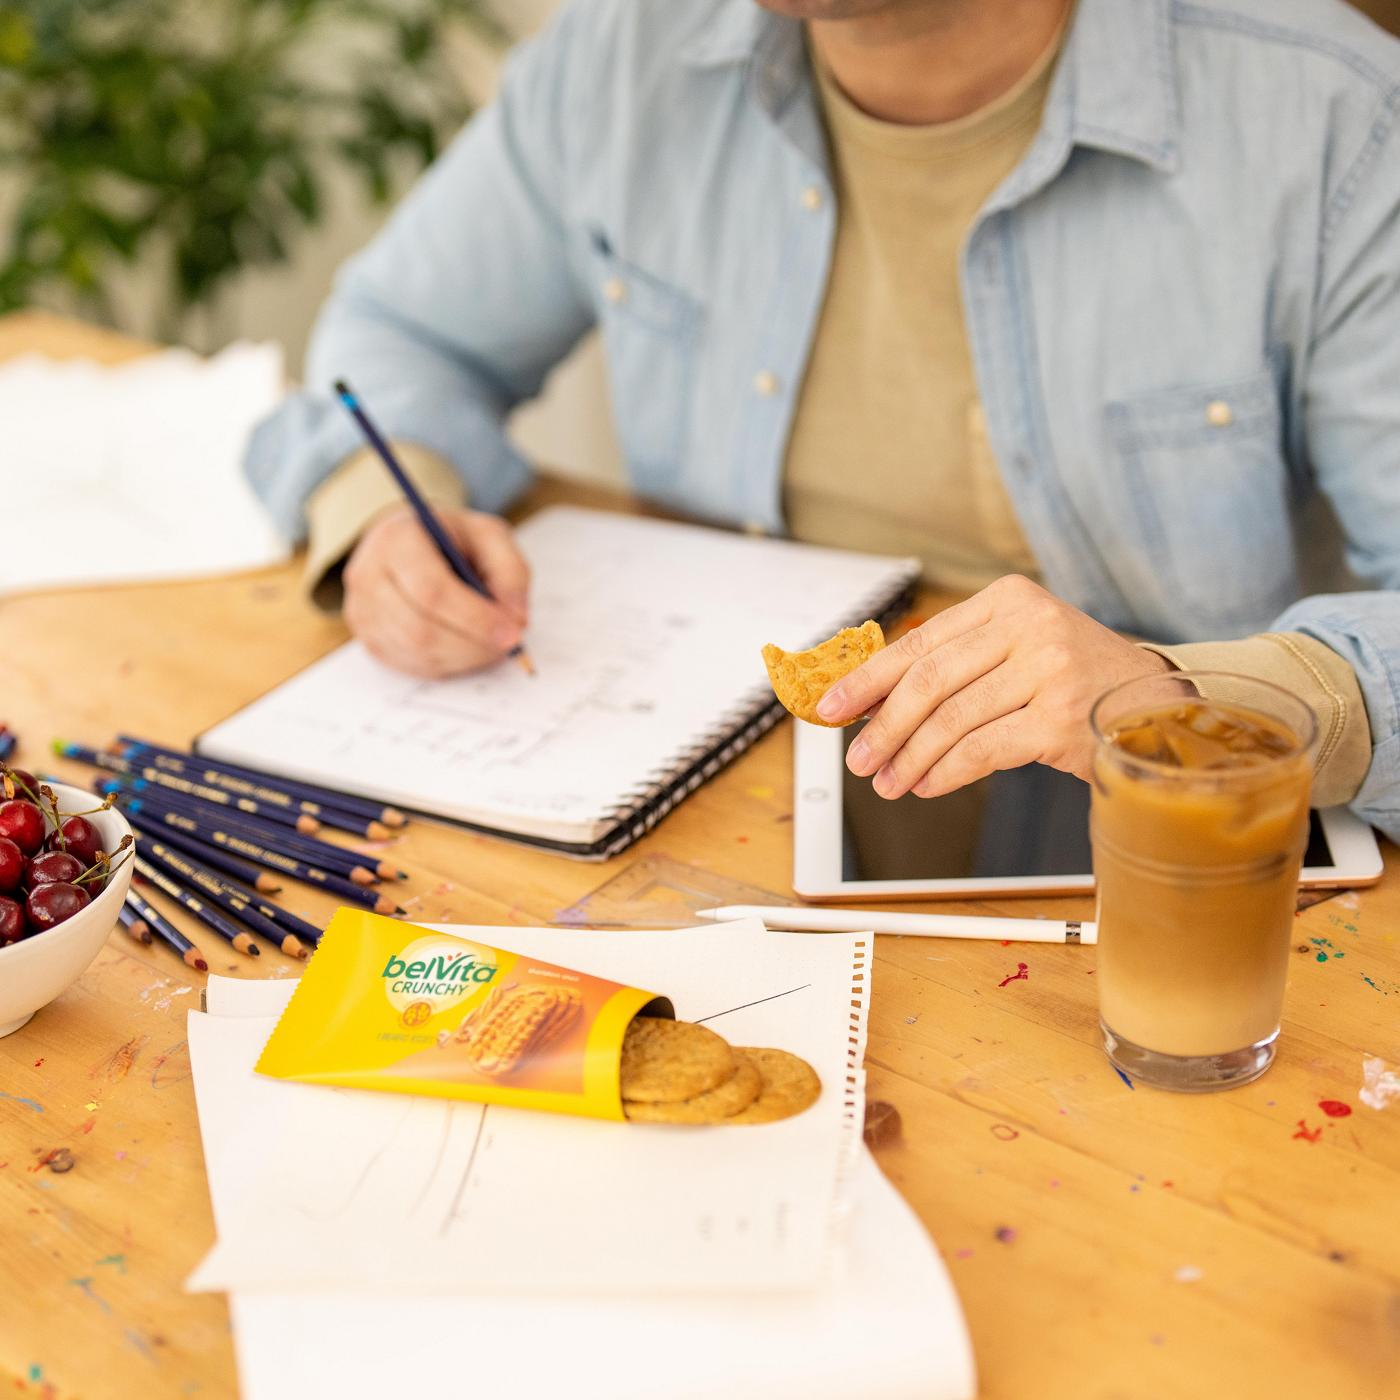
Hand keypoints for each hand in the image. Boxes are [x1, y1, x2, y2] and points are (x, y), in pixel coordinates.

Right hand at [342, 505, 528, 677]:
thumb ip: (511, 572)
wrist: (413, 543)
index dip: (476, 618)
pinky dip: (446, 664)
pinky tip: (465, 647)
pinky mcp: (367, 637)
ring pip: (416, 652)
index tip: (512, 633)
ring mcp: (361, 609)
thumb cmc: (453, 539)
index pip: (431, 590)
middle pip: (420, 629)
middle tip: (507, 645)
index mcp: (397, 538)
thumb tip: (515, 619)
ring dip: (463, 657)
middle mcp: (368, 574)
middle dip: (472, 645)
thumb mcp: (491, 537)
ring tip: (489, 644)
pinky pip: (409, 665)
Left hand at [815, 575, 1172, 798]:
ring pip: (951, 720)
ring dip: (909, 759)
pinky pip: (982, 751)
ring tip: (888, 783)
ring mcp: (1050, 671)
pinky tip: (927, 785)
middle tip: (858, 759)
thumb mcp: (1018, 649)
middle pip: (929, 681)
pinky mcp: (1062, 719)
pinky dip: (945, 773)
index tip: (831, 707)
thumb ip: (957, 665)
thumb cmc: (1077, 679)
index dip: (868, 679)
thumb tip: (872, 702)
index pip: (920, 642)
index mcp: (1008, 600)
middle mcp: (1029, 626)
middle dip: (882, 726)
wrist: (1159, 704)